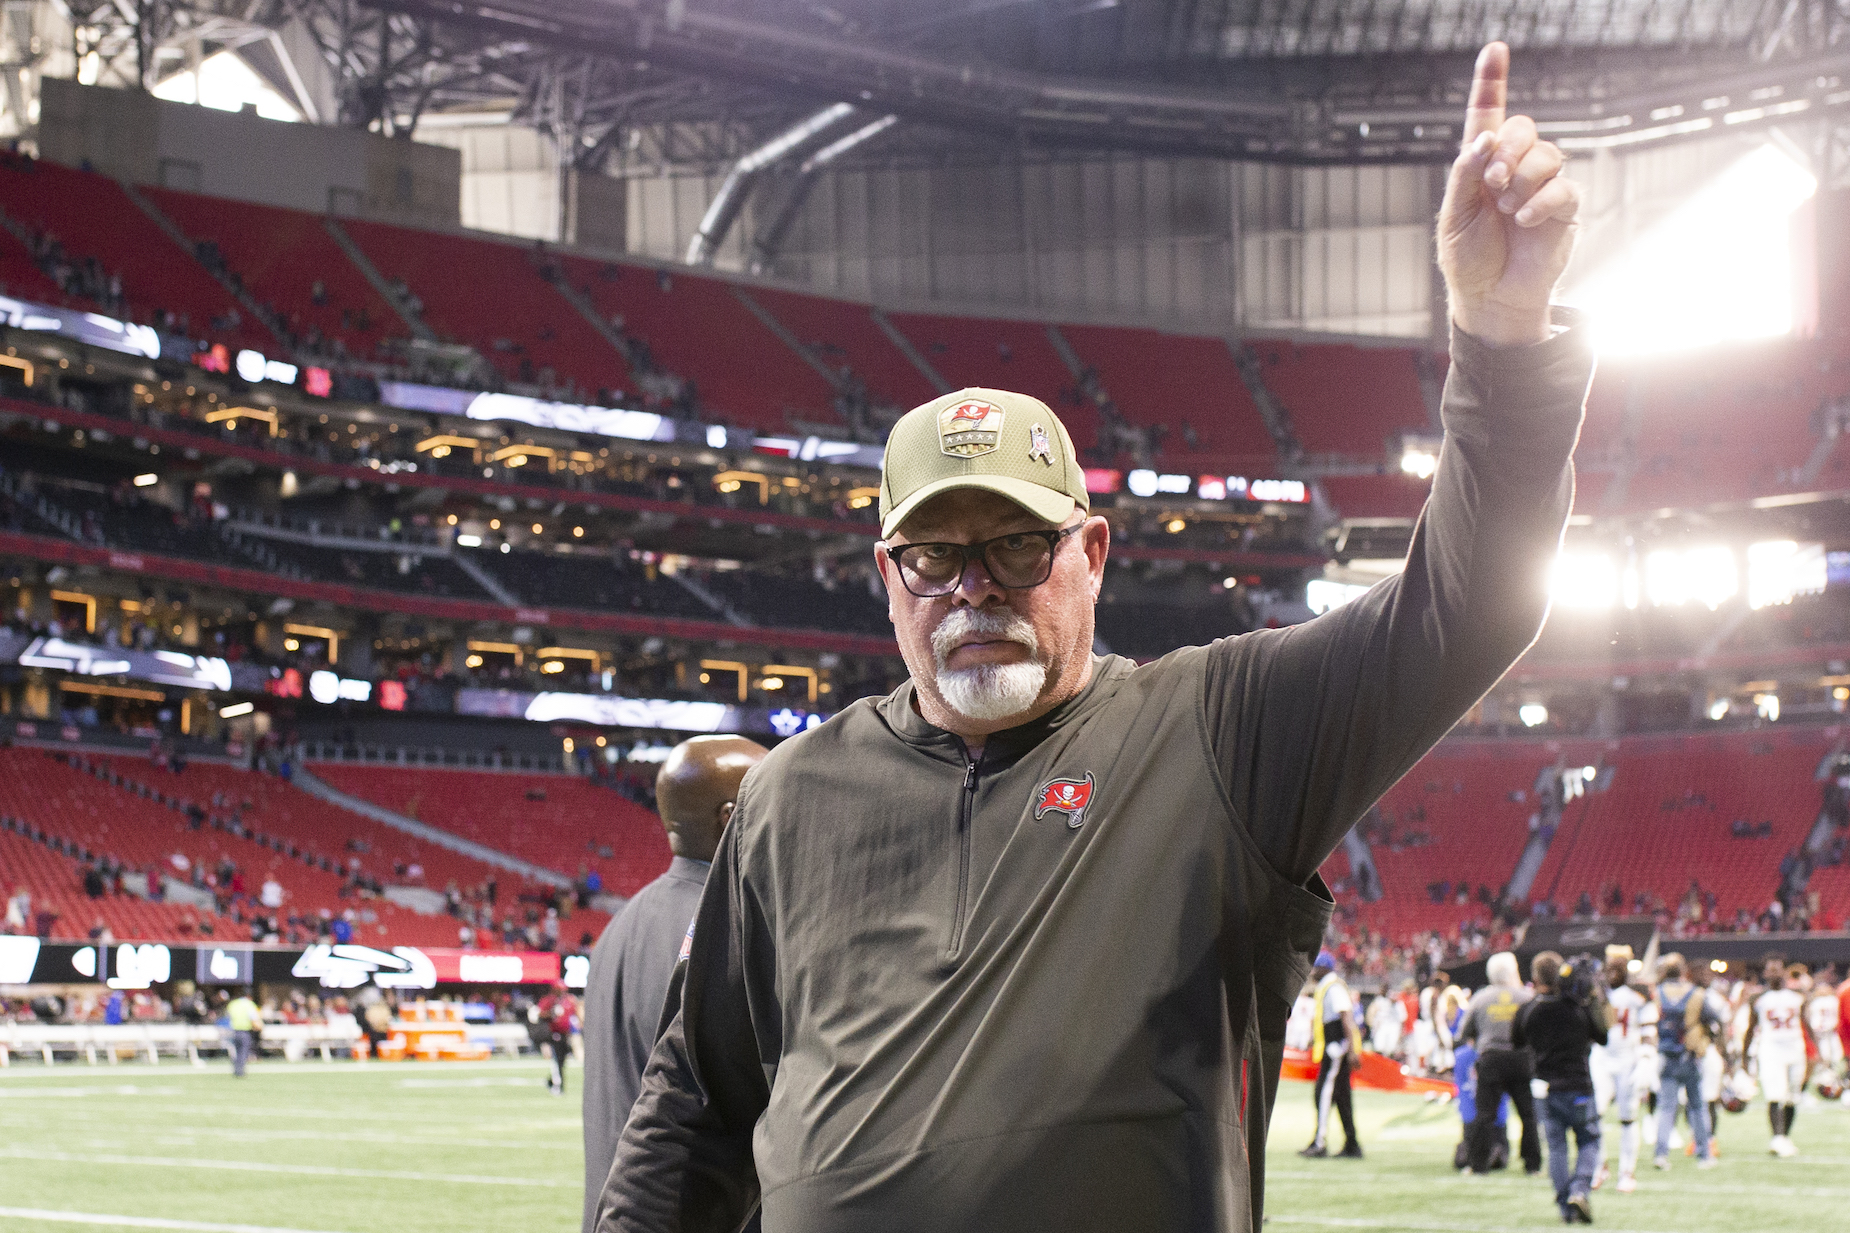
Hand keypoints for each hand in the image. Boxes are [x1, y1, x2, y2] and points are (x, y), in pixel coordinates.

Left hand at [1437, 42, 1580, 345]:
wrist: (1491, 297)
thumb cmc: (1469, 258)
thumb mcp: (1454, 217)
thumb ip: (1465, 175)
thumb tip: (1486, 137)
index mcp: (1481, 165)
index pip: (1488, 116)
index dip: (1491, 82)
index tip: (1495, 49)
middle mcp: (1513, 168)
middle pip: (1524, 128)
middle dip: (1508, 150)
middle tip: (1492, 184)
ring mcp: (1541, 185)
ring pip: (1547, 154)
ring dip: (1522, 180)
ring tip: (1507, 210)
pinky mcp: (1563, 207)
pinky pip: (1562, 186)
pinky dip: (1539, 201)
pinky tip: (1523, 220)